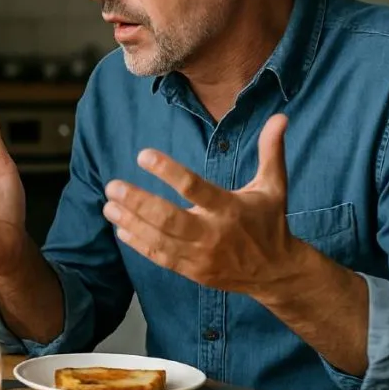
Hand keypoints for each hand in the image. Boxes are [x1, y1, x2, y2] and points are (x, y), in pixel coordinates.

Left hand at [102, 114, 303, 296]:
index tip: (143, 155)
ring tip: (108, 205)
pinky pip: (161, 257)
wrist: (276, 273)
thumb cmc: (270, 223)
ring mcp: (202, 256)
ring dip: (131, 222)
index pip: (195, 187)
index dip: (168, 171)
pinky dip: (139, 244)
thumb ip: (271, 151)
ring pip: (159, 240)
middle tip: (113, 186)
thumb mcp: (274, 186)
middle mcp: (214, 234)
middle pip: (169, 218)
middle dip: (138, 202)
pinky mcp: (193, 272)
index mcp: (230, 209)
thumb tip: (280, 116)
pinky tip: (121, 228)